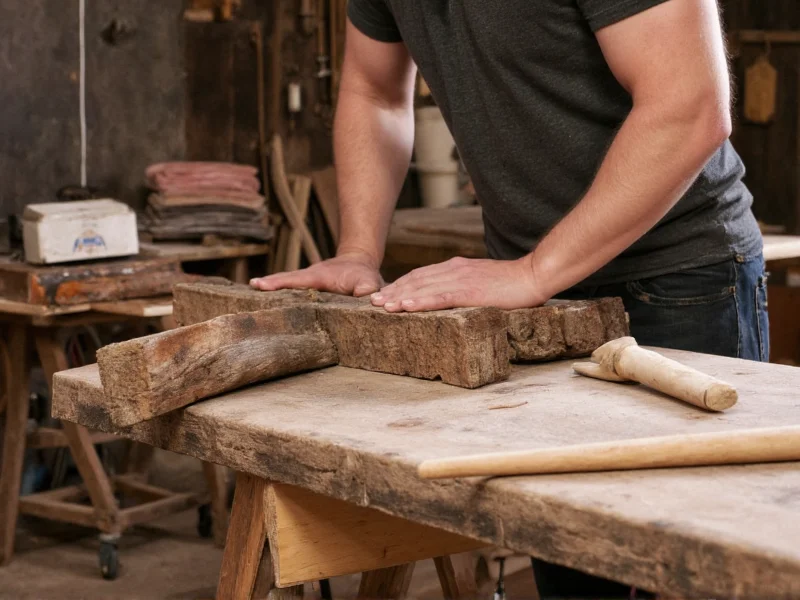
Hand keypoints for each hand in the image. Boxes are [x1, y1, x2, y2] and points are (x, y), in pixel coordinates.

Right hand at [250, 251, 383, 295]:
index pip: (295, 280)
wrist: (359, 263)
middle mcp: (308, 277)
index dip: (278, 282)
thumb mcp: (369, 282)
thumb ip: (367, 290)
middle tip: (252, 285)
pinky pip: (289, 288)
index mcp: (319, 277)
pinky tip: (261, 294)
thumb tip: (367, 300)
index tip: (258, 284)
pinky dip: (276, 289)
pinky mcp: (306, 288)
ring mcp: (306, 282)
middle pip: (285, 280)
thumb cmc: (364, 275)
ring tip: (253, 288)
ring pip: (285, 283)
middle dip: (269, 283)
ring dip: (270, 286)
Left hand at [371, 255, 547, 311]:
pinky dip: (421, 301)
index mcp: (456, 267)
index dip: (401, 284)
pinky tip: (406, 307)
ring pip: (423, 288)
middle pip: (416, 280)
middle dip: (393, 291)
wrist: (533, 275)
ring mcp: (461, 280)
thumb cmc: (511, 282)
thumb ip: (464, 284)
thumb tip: (450, 295)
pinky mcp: (470, 292)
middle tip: (372, 302)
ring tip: (382, 306)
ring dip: (400, 297)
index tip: (385, 293)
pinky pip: (440, 297)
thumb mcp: (481, 280)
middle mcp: (454, 270)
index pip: (422, 275)